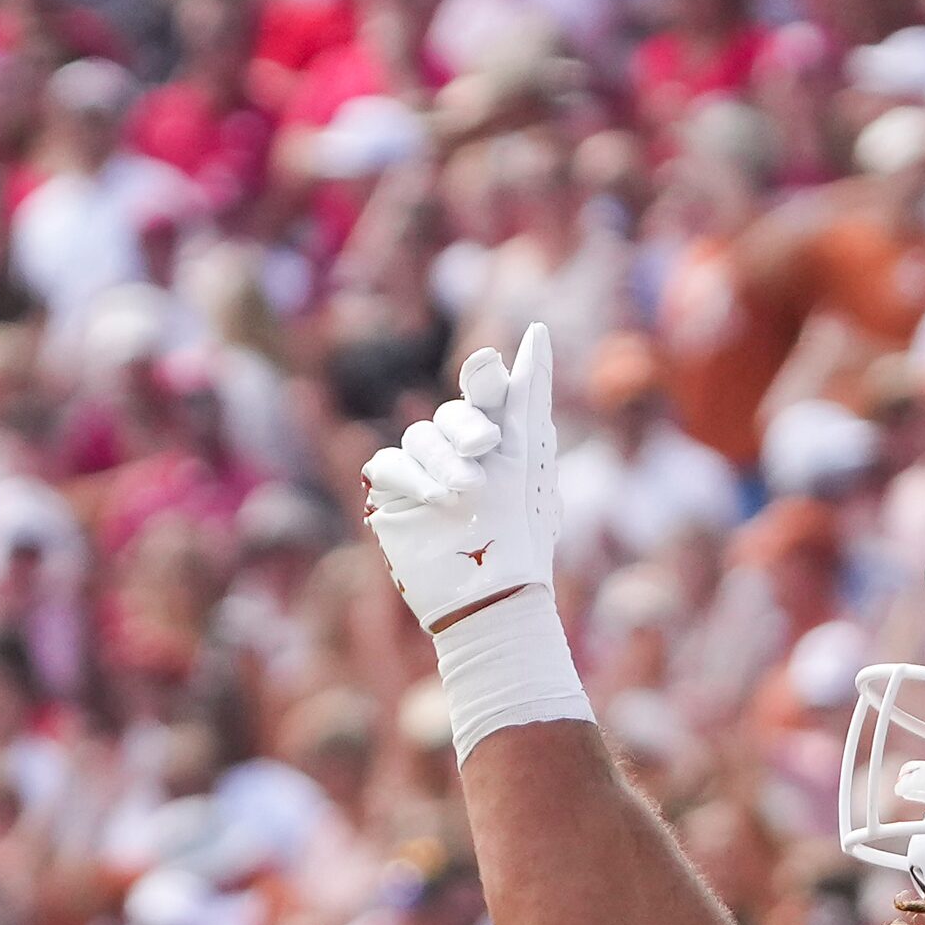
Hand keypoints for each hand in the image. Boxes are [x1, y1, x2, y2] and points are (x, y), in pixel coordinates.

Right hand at [362, 325, 558, 632]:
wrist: (493, 594)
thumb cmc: (522, 531)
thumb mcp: (530, 456)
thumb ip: (529, 393)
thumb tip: (536, 331)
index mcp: (503, 439)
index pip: (490, 391)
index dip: (489, 377)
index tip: (495, 369)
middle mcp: (464, 451)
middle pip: (454, 411)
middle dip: (468, 424)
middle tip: (486, 448)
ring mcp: (428, 473)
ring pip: (421, 435)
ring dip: (444, 458)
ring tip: (465, 492)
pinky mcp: (397, 497)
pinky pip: (388, 465)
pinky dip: (411, 477)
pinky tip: (435, 500)